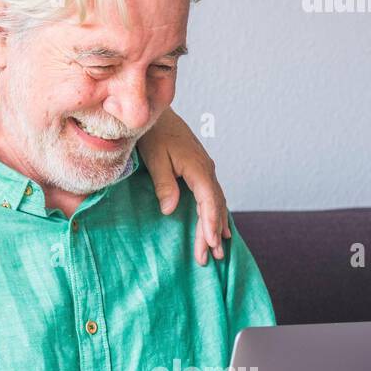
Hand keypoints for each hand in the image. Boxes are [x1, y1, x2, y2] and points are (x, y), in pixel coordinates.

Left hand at [137, 108, 229, 265]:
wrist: (156, 113)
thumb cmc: (153, 134)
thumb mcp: (154, 158)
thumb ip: (164, 184)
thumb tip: (170, 210)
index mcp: (197, 167)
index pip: (209, 200)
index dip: (210, 223)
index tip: (210, 243)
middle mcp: (206, 169)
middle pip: (215, 206)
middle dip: (213, 233)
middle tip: (211, 258)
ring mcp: (204, 169)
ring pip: (216, 202)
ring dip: (216, 226)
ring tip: (218, 250)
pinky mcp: (198, 170)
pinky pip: (211, 196)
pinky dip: (214, 214)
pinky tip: (216, 227)